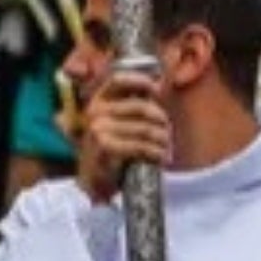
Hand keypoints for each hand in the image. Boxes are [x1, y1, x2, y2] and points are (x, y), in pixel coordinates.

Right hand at [70, 65, 167, 200]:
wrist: (92, 181)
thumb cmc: (109, 151)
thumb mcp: (114, 124)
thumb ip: (130, 107)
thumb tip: (159, 88)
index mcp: (97, 102)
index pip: (118, 80)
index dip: (140, 81)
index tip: (157, 90)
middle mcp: (95, 112)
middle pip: (141, 107)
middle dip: (161, 121)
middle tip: (168, 134)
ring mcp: (99, 129)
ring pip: (145, 129)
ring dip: (163, 141)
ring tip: (166, 149)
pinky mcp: (106, 147)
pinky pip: (141, 146)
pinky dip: (157, 153)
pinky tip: (161, 158)